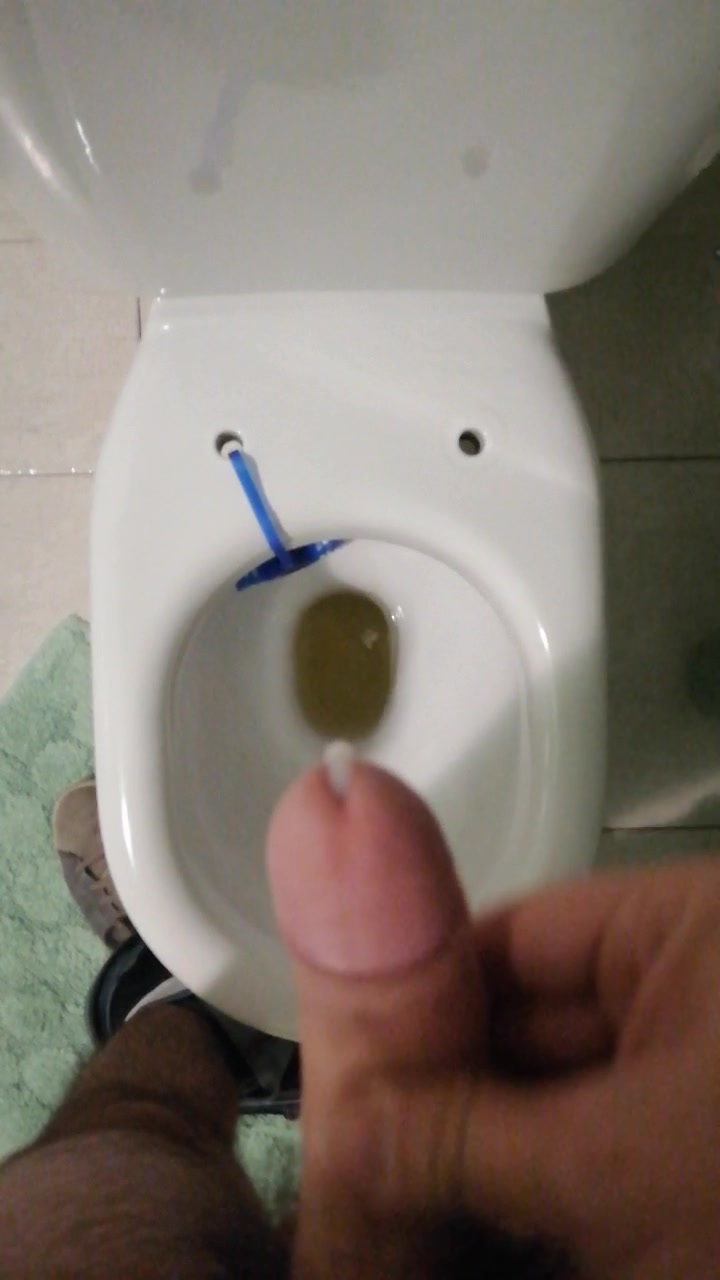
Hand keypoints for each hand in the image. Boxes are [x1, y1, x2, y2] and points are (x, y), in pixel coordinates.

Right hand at [267, 757, 719, 1278]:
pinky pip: (597, 1161)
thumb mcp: (618, 1165)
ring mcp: (699, 1083)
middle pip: (528, 1028)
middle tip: (356, 1161)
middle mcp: (694, 994)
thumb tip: (341, 1128)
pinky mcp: (697, 1157)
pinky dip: (542, 1201)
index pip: (514, 937)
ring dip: (484, 1162)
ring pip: (558, 1107)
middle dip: (446, 1098)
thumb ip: (466, 1136)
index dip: (419, 996)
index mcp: (687, 933)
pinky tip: (474, 1236)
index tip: (346, 1068)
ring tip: (393, 1204)